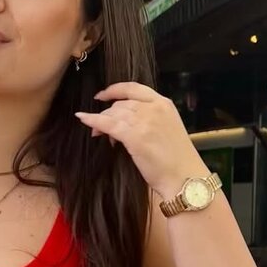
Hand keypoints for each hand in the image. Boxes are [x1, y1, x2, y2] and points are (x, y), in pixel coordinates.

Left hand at [75, 82, 209, 200]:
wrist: (184, 177)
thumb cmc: (177, 161)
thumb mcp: (166, 130)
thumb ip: (150, 121)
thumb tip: (125, 124)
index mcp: (164, 103)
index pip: (135, 88)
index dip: (115, 90)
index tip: (103, 95)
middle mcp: (153, 108)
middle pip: (121, 103)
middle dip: (108, 113)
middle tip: (100, 128)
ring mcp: (144, 120)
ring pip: (113, 113)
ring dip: (101, 121)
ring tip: (97, 133)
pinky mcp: (134, 136)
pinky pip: (107, 124)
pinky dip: (92, 120)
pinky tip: (82, 119)